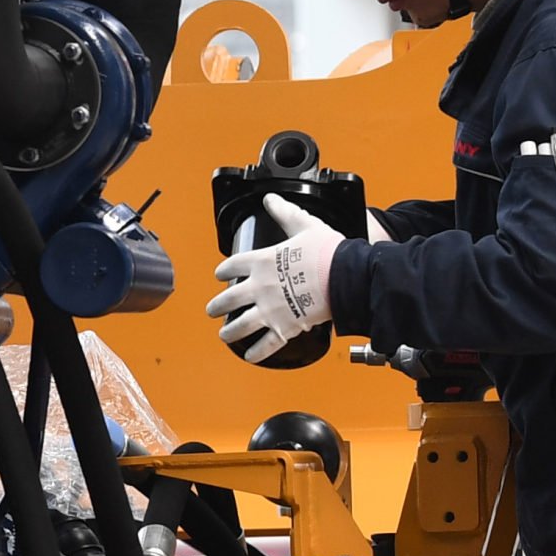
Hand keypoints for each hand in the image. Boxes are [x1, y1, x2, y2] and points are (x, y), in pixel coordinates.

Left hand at [207, 195, 347, 360]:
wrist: (344, 276)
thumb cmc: (327, 252)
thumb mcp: (304, 226)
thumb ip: (285, 213)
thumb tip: (272, 199)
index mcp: (262, 261)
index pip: (233, 266)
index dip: (223, 271)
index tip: (219, 274)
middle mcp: (260, 287)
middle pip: (229, 299)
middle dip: (217, 306)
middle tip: (211, 310)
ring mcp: (270, 310)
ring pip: (240, 324)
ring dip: (229, 331)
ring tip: (224, 335)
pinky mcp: (284, 327)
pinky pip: (266, 344)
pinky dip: (256, 353)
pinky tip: (249, 356)